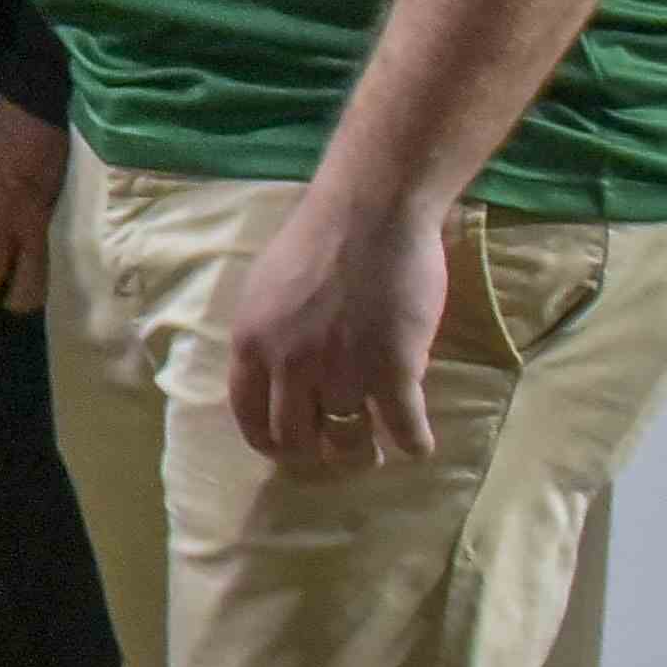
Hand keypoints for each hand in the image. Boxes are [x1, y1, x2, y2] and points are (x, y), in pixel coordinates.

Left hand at [221, 181, 446, 470]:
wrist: (372, 212)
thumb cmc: (318, 240)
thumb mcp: (265, 291)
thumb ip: (266, 337)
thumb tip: (272, 376)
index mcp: (251, 345)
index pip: (249, 416)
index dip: (270, 441)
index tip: (288, 449)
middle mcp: (289, 366)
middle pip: (295, 438)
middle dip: (315, 454)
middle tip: (334, 452)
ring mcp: (342, 370)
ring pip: (348, 440)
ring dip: (361, 454)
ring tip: (372, 453)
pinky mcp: (394, 369)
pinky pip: (403, 426)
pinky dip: (413, 443)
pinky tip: (417, 445)